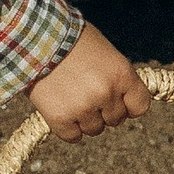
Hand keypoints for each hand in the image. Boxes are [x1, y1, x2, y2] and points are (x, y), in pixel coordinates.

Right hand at [27, 24, 148, 140]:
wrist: (33, 37)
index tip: (120, 102)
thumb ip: (116, 77)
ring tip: (71, 97)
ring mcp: (83, 108)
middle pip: (116, 119)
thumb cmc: (70, 39)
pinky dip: (68, 127)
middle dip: (105, 110)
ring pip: (94, 129)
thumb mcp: (104, 52)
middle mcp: (106, 93)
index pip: (140, 106)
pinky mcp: (60, 118)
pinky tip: (61, 109)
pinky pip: (73, 136)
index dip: (129, 105)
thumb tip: (124, 98)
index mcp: (121, 74)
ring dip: (85, 119)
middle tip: (87, 93)